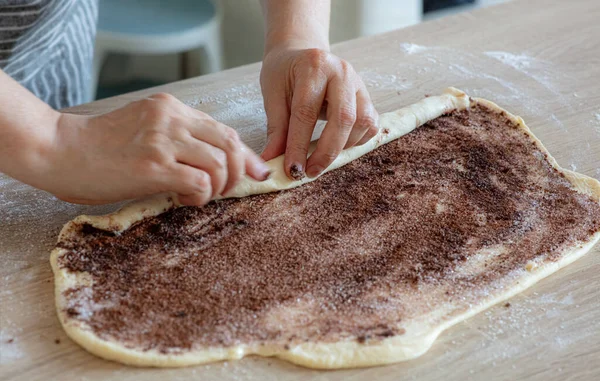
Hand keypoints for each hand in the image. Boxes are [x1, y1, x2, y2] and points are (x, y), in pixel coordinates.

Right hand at [38, 93, 269, 205]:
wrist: (61, 151)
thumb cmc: (102, 146)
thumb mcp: (145, 129)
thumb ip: (178, 137)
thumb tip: (216, 162)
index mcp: (171, 107)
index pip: (223, 130)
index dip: (245, 155)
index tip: (257, 173)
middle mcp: (171, 118)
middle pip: (230, 144)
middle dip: (240, 173)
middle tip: (228, 190)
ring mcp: (162, 140)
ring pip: (220, 164)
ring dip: (220, 187)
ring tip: (200, 196)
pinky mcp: (153, 165)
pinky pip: (200, 183)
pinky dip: (202, 197)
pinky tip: (185, 200)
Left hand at [260, 44, 378, 179]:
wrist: (300, 52)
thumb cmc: (284, 72)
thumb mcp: (273, 94)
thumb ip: (276, 128)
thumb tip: (270, 161)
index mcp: (314, 66)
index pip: (306, 112)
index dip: (299, 145)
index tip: (292, 169)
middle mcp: (342, 72)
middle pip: (343, 118)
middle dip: (327, 152)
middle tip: (309, 172)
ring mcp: (358, 83)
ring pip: (362, 122)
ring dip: (343, 147)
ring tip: (321, 156)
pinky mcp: (366, 96)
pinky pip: (370, 124)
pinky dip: (356, 140)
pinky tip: (338, 145)